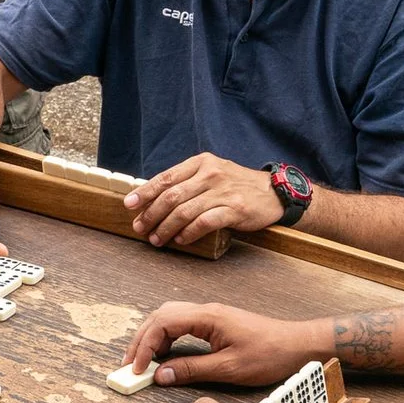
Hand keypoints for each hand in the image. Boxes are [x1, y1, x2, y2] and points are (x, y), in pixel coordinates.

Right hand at [122, 302, 326, 388]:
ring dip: (152, 337)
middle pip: (160, 316)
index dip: (144, 346)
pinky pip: (181, 323)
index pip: (162, 323)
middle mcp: (206, 311)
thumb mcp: (230, 368)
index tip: (137, 369)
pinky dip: (166, 337)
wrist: (297, 344)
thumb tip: (162, 375)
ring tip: (143, 361)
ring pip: (169, 317)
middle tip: (129, 364)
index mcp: (208, 317)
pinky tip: (165, 354)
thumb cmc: (270, 354)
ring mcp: (210, 315)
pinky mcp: (215, 322)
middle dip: (141, 339)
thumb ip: (193, 370)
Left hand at [125, 152, 280, 247]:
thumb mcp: (212, 172)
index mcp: (201, 163)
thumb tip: (155, 197)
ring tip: (157, 239)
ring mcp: (222, 192)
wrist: (274, 192)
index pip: (166, 177)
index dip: (145, 192)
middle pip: (171, 196)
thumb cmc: (237, 184)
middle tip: (140, 227)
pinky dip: (189, 233)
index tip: (129, 204)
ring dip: (166, 228)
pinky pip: (203, 223)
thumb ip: (188, 180)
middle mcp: (210, 174)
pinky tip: (181, 240)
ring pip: (184, 211)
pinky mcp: (234, 209)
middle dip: (151, 214)